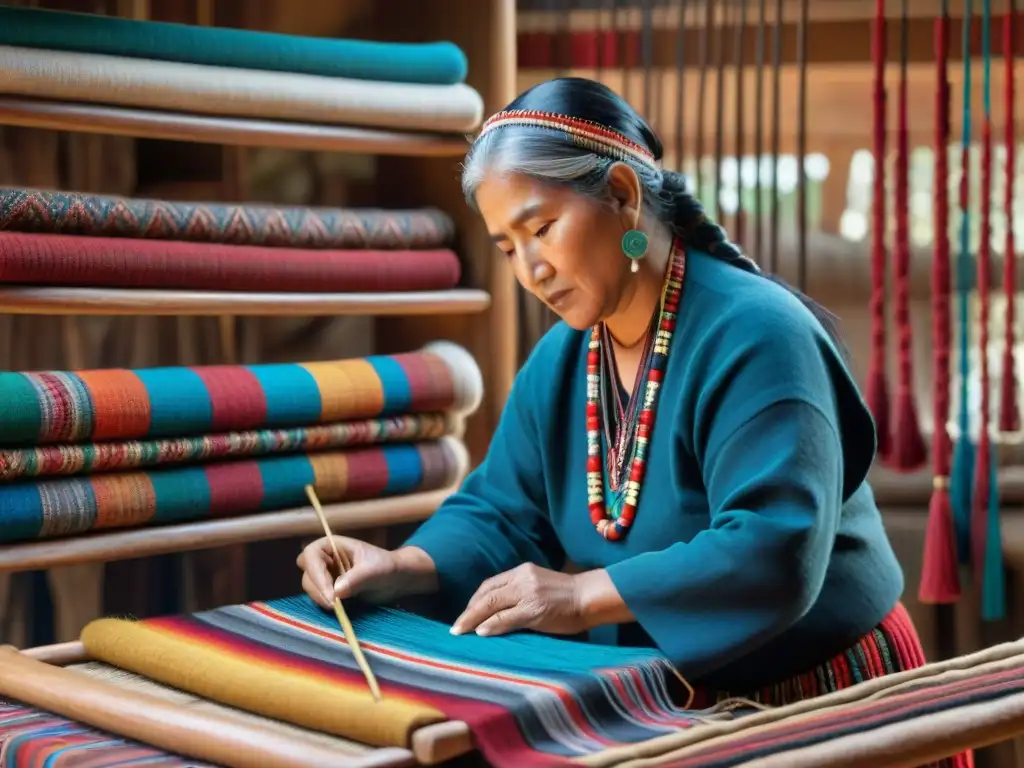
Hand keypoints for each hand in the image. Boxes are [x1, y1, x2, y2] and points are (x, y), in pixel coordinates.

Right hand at [297, 538, 436, 608]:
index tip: (331, 594)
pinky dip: (325, 603)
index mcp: (332, 545)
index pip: (311, 556)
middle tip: (333, 604)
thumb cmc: (387, 566)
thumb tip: (336, 591)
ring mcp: (326, 575)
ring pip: (310, 587)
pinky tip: (339, 609)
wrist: (397, 579)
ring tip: (338, 607)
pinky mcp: (329, 590)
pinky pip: (318, 597)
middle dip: (317, 588)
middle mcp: (325, 558)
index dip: (316, 574)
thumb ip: (355, 578)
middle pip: (307, 572)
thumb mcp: (374, 570)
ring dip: (320, 598)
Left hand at [450, 563, 585, 636]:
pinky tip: (481, 632)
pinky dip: (492, 625)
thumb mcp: (539, 587)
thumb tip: (496, 612)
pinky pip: (507, 617)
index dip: (474, 600)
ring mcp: (528, 593)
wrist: (590, 597)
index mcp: (522, 571)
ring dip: (473, 619)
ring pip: (492, 604)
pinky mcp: (535, 609)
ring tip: (461, 632)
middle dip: (468, 611)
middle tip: (456, 627)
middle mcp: (522, 578)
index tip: (465, 614)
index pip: (490, 584)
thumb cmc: (566, 597)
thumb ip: (519, 594)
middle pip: (486, 594)